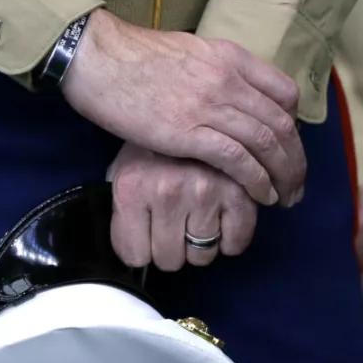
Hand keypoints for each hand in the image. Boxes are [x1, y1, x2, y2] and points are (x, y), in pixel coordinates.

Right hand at [61, 10, 306, 206]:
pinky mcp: (188, 132)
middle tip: (297, 186)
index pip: (285, 93)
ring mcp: (210, 105)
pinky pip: (238, 160)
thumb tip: (229, 97)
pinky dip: (256, 181)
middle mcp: (229, 80)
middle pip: (282, 124)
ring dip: (283, 176)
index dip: (295, 127)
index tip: (289, 149)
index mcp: (231, 57)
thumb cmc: (134, 58)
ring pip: (267, 144)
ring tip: (285, 198)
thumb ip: (216, 73)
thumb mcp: (190, 54)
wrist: (98, 58)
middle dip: (296, 160)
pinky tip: (261, 196)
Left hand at [107, 142, 258, 270]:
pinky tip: (222, 222)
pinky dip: (231, 240)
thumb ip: (124, 209)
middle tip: (174, 226)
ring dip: (200, 244)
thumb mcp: (124, 169)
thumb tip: (136, 252)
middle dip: (171, 248)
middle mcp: (166, 193)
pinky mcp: (238, 192)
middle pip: (169, 260)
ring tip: (198, 220)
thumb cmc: (155, 143)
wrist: (188, 102)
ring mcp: (204, 192)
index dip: (141, 249)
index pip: (134, 255)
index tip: (146, 238)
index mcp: (131, 189)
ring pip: (202, 256)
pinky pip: (236, 242)